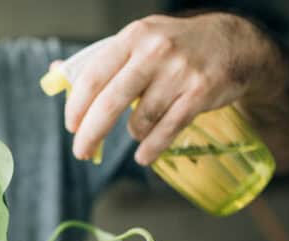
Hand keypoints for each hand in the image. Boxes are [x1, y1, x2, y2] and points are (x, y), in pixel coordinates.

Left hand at [65, 13, 271, 164]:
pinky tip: (143, 155)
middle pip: (111, 102)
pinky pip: (167, 129)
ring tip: (137, 131)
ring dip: (133, 133)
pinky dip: (152, 147)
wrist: (233, 43)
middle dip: (91, 133)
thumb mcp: (138, 41)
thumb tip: (55, 73)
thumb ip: (100, 60)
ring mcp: (180, 72)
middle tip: (81, 151)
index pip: (93, 75)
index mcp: (133, 37)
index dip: (77, 106)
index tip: (71, 126)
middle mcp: (155, 51)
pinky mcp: (200, 93)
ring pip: (141, 119)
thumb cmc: (175, 46)